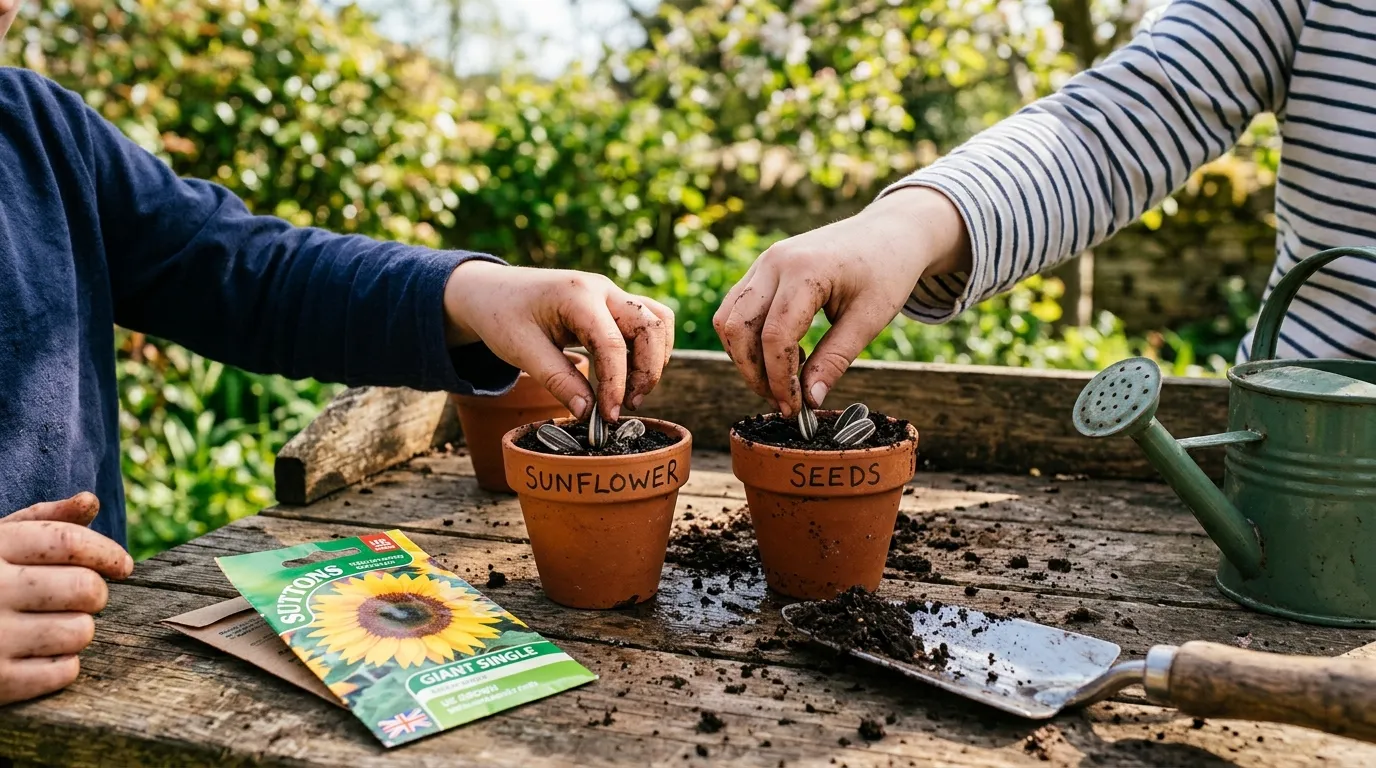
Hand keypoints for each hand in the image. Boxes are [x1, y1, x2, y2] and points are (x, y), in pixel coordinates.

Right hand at [0, 493, 134, 705]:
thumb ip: (43, 521)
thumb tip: (89, 501)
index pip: (69, 542)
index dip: (107, 552)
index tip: (122, 566)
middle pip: (85, 588)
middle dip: (93, 593)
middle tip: (78, 597)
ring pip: (80, 631)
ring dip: (79, 629)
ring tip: (52, 625)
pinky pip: (64, 672)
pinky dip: (63, 665)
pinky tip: (38, 653)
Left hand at [443, 262, 674, 420]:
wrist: (490, 290)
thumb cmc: (502, 316)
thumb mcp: (521, 351)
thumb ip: (558, 381)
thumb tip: (589, 413)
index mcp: (577, 295)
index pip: (613, 344)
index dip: (616, 384)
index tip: (609, 415)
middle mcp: (602, 289)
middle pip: (651, 327)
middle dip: (648, 371)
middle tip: (629, 405)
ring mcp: (611, 293)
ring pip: (658, 321)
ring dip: (655, 358)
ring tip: (633, 392)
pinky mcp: (613, 303)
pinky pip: (648, 321)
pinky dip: (649, 348)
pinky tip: (630, 374)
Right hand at [713, 187, 970, 415]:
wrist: (889, 231)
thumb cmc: (887, 270)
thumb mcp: (869, 320)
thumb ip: (835, 359)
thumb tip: (810, 401)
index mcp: (805, 270)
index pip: (775, 336)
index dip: (779, 379)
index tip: (794, 409)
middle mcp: (774, 262)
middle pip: (738, 328)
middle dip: (754, 372)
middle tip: (782, 401)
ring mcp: (764, 262)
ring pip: (728, 318)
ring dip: (745, 357)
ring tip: (781, 379)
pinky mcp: (762, 268)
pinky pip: (737, 308)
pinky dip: (748, 338)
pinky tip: (782, 354)